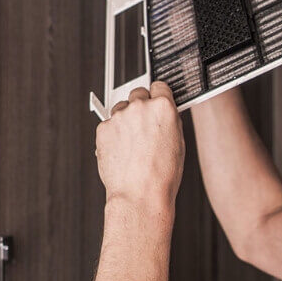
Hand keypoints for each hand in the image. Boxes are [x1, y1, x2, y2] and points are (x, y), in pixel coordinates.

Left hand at [95, 81, 184, 212]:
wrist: (140, 194)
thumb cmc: (161, 175)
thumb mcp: (178, 143)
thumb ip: (170, 121)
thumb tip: (165, 115)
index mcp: (163, 108)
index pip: (159, 86)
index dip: (158, 96)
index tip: (156, 101)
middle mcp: (140, 108)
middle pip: (138, 94)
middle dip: (140, 107)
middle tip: (142, 126)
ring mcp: (119, 116)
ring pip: (120, 108)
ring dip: (125, 120)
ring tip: (131, 143)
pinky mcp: (103, 128)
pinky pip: (108, 124)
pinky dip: (113, 134)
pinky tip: (121, 150)